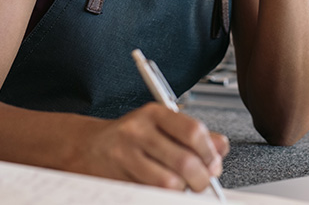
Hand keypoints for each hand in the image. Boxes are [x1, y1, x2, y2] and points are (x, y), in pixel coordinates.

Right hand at [78, 103, 228, 191]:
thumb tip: (222, 147)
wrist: (87, 147)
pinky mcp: (116, 178)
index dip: (209, 152)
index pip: (192, 131)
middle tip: (202, 183)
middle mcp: (138, 131)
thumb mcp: (161, 126)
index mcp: (154, 113)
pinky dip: (163, 196)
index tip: (214, 164)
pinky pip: (149, 192)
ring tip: (181, 186)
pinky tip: (163, 189)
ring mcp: (124, 155)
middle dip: (201, 179)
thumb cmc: (130, 136)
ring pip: (168, 182)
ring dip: (181, 190)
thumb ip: (193, 135)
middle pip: (184, 161)